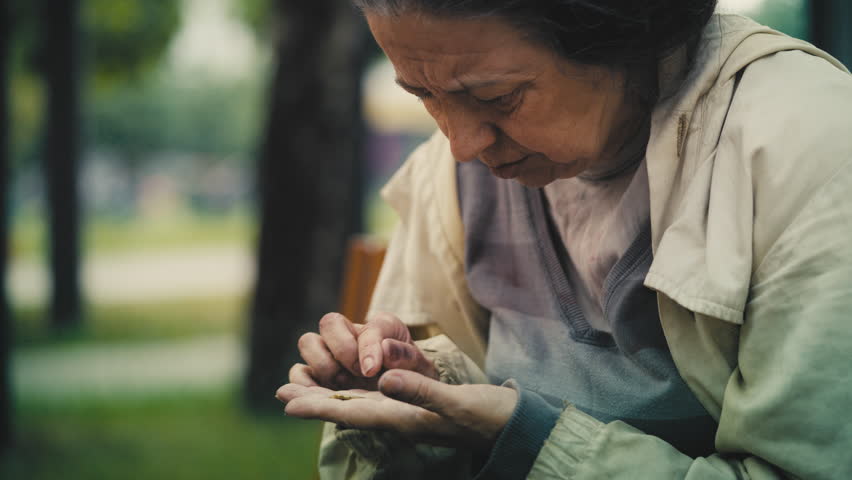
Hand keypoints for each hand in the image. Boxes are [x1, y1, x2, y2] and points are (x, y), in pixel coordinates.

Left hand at [276, 369, 517, 451]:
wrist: (514, 427)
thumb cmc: (489, 417)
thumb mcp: (457, 403)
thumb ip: (421, 392)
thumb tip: (383, 380)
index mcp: (404, 418)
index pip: (353, 412)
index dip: (319, 407)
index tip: (287, 402)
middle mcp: (401, 418)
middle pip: (349, 410)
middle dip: (315, 402)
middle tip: (282, 393)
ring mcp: (409, 415)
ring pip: (361, 406)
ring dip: (330, 398)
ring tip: (304, 392)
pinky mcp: (419, 408)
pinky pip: (379, 402)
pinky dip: (356, 394)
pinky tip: (349, 390)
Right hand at [290, 312, 438, 390]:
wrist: (406, 401)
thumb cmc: (413, 382)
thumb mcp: (422, 371)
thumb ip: (407, 358)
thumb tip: (386, 349)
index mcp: (383, 327)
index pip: (370, 327)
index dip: (368, 347)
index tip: (371, 371)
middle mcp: (352, 334)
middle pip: (328, 322)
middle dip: (342, 350)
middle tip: (359, 375)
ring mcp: (331, 353)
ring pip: (307, 342)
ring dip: (323, 365)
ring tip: (343, 385)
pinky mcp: (317, 376)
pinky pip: (298, 372)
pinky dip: (303, 383)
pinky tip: (322, 395)